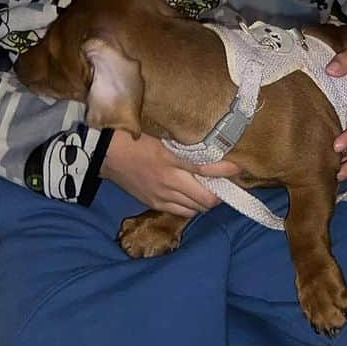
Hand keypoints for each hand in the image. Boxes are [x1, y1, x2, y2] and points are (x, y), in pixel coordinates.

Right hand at [100, 129, 241, 216]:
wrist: (107, 152)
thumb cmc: (136, 135)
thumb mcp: (163, 133)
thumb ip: (185, 141)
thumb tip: (210, 142)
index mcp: (172, 158)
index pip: (206, 168)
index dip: (226, 170)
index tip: (239, 167)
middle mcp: (169, 180)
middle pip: (205, 197)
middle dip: (220, 193)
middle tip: (226, 184)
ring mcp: (161, 195)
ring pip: (195, 208)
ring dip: (206, 201)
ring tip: (211, 190)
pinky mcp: (154, 203)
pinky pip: (180, 212)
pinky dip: (191, 207)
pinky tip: (193, 198)